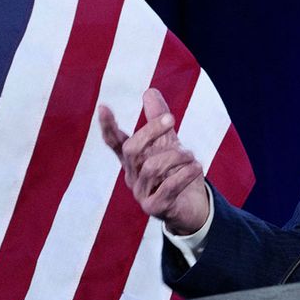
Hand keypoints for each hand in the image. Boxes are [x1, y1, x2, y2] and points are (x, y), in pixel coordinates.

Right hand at [99, 88, 209, 234]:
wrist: (192, 208)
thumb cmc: (176, 172)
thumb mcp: (169, 143)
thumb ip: (158, 118)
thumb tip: (149, 91)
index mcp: (133, 160)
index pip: (115, 142)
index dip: (108, 126)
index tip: (103, 107)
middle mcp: (133, 176)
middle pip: (132, 149)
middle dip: (151, 130)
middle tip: (172, 118)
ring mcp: (141, 193)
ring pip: (152, 167)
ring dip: (176, 155)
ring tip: (191, 156)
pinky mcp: (155, 208)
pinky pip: (168, 188)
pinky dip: (185, 174)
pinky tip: (197, 167)